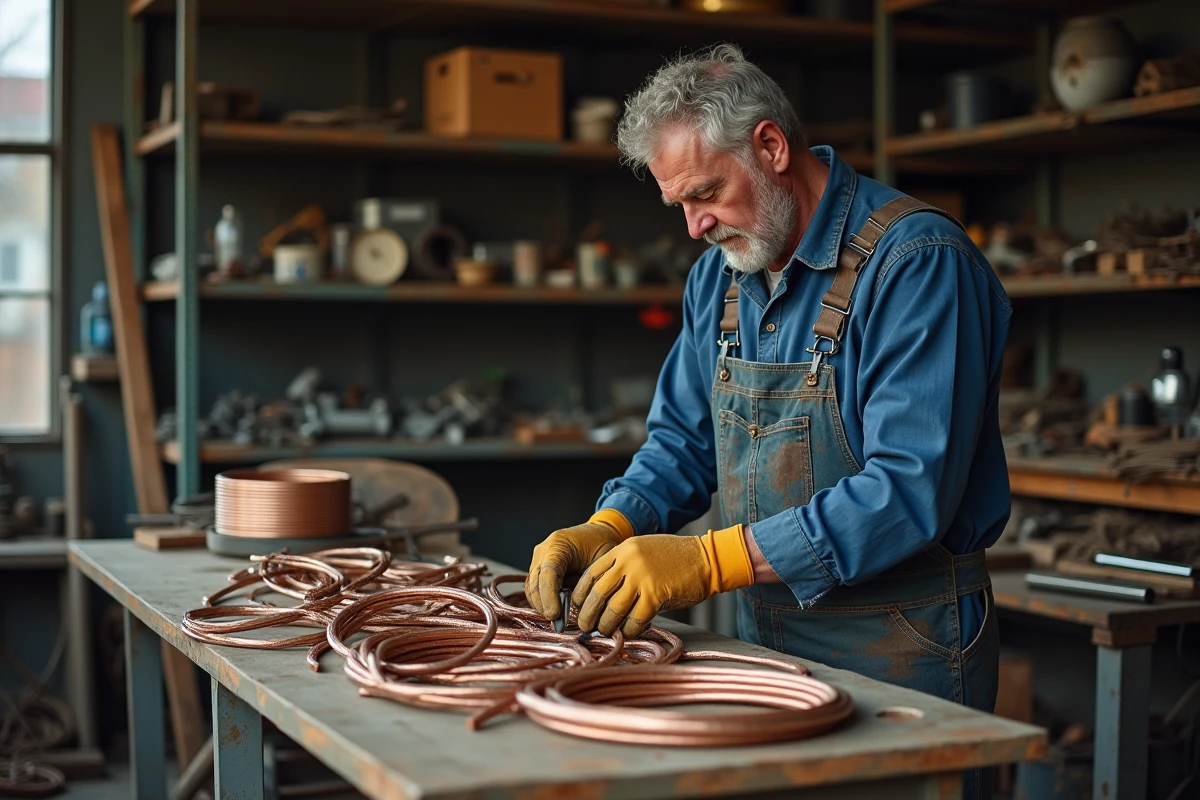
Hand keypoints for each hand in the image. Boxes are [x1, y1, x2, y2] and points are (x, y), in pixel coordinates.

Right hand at [525, 510, 632, 619]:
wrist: (600, 531)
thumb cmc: (603, 543)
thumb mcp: (602, 560)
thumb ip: (591, 582)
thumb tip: (583, 610)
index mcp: (558, 544)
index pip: (548, 572)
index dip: (549, 596)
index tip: (555, 615)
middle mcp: (543, 550)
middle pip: (535, 582)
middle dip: (544, 605)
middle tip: (557, 624)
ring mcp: (539, 559)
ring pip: (532, 588)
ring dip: (542, 606)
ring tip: (557, 621)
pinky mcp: (540, 568)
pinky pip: (536, 588)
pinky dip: (543, 601)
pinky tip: (556, 612)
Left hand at [572, 524, 754, 637]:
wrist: (706, 559)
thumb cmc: (676, 559)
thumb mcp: (643, 551)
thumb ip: (623, 567)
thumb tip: (604, 595)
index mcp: (623, 550)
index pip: (591, 574)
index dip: (580, 594)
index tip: (576, 607)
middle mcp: (628, 561)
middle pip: (597, 593)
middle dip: (588, 614)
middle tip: (585, 626)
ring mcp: (642, 577)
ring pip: (613, 609)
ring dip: (607, 625)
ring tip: (605, 632)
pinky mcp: (656, 594)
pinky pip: (635, 619)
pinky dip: (630, 629)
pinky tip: (629, 632)